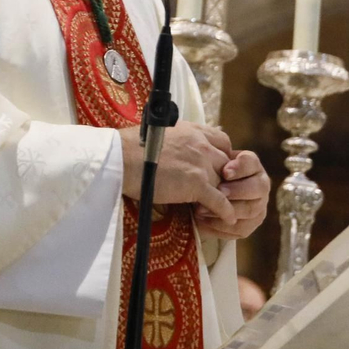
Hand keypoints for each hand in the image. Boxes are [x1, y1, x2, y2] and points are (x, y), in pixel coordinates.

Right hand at [119, 122, 234, 226]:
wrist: (120, 158)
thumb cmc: (131, 147)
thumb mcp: (161, 134)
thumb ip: (178, 140)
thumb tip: (177, 148)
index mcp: (192, 130)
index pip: (223, 142)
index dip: (224, 157)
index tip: (219, 168)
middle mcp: (201, 143)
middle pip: (227, 164)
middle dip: (225, 179)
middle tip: (220, 192)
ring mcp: (200, 163)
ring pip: (225, 184)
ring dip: (225, 197)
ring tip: (220, 209)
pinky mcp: (196, 183)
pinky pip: (220, 201)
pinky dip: (225, 211)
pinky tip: (227, 219)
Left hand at [194, 150, 269, 239]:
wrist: (200, 195)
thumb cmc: (205, 173)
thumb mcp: (208, 158)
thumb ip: (213, 149)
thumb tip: (217, 143)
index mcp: (252, 166)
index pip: (252, 163)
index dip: (240, 167)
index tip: (225, 171)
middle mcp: (260, 185)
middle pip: (258, 188)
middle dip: (238, 190)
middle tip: (219, 192)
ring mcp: (258, 206)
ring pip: (250, 210)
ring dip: (228, 210)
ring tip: (203, 209)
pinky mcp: (249, 225)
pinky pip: (241, 229)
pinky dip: (222, 226)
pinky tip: (204, 222)